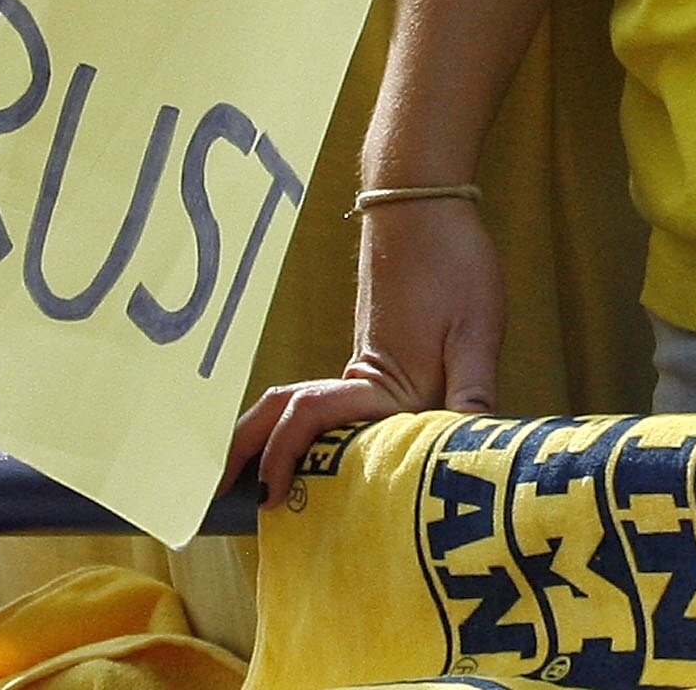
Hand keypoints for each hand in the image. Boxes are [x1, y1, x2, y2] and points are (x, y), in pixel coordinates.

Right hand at [229, 197, 505, 494]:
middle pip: (288, 413)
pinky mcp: (374, 353)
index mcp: (381, 377)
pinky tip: (319, 451)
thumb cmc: (450, 257)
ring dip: (271, 438)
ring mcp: (363, 362)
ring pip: (303, 406)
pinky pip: (330, 400)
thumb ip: (472, 390)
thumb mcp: (475, 327)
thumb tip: (472, 452)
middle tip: (219, 492)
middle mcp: (362, 375)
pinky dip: (305, 428)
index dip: (284, 456)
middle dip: (251, 451)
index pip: (313, 419)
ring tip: (250, 478)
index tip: (267, 495)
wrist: (422, 200)